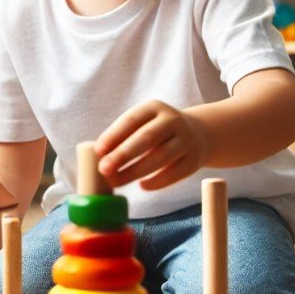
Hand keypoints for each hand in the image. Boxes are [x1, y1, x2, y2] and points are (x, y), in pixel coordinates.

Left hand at [94, 100, 208, 190]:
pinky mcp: (194, 159)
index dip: (114, 134)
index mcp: (154, 107)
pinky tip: (141, 186)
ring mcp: (186, 139)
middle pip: (147, 138)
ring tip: (116, 181)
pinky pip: (174, 173)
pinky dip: (157, 181)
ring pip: (161, 157)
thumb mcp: (142, 124)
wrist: (196, 134)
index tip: (98, 150)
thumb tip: (100, 156)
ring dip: (135, 171)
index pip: (132, 119)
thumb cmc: (156, 131)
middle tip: (104, 169)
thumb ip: (123, 136)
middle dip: (123, 154)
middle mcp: (172, 120)